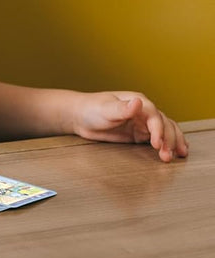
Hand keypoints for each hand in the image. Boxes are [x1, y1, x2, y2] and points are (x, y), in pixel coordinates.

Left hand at [71, 91, 188, 161]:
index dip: (159, 130)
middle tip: (167, 156)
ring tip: (178, 155)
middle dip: (169, 140)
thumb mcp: (105, 109)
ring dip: (173, 142)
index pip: (155, 116)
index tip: (157, 144)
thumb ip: (122, 108)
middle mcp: (144, 111)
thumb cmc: (90, 108)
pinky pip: (159, 138)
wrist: (79, 116)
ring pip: (166, 131)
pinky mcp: (139, 133)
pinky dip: (169, 144)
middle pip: (165, 124)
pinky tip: (177, 151)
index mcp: (138, 101)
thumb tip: (138, 102)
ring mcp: (143, 122)